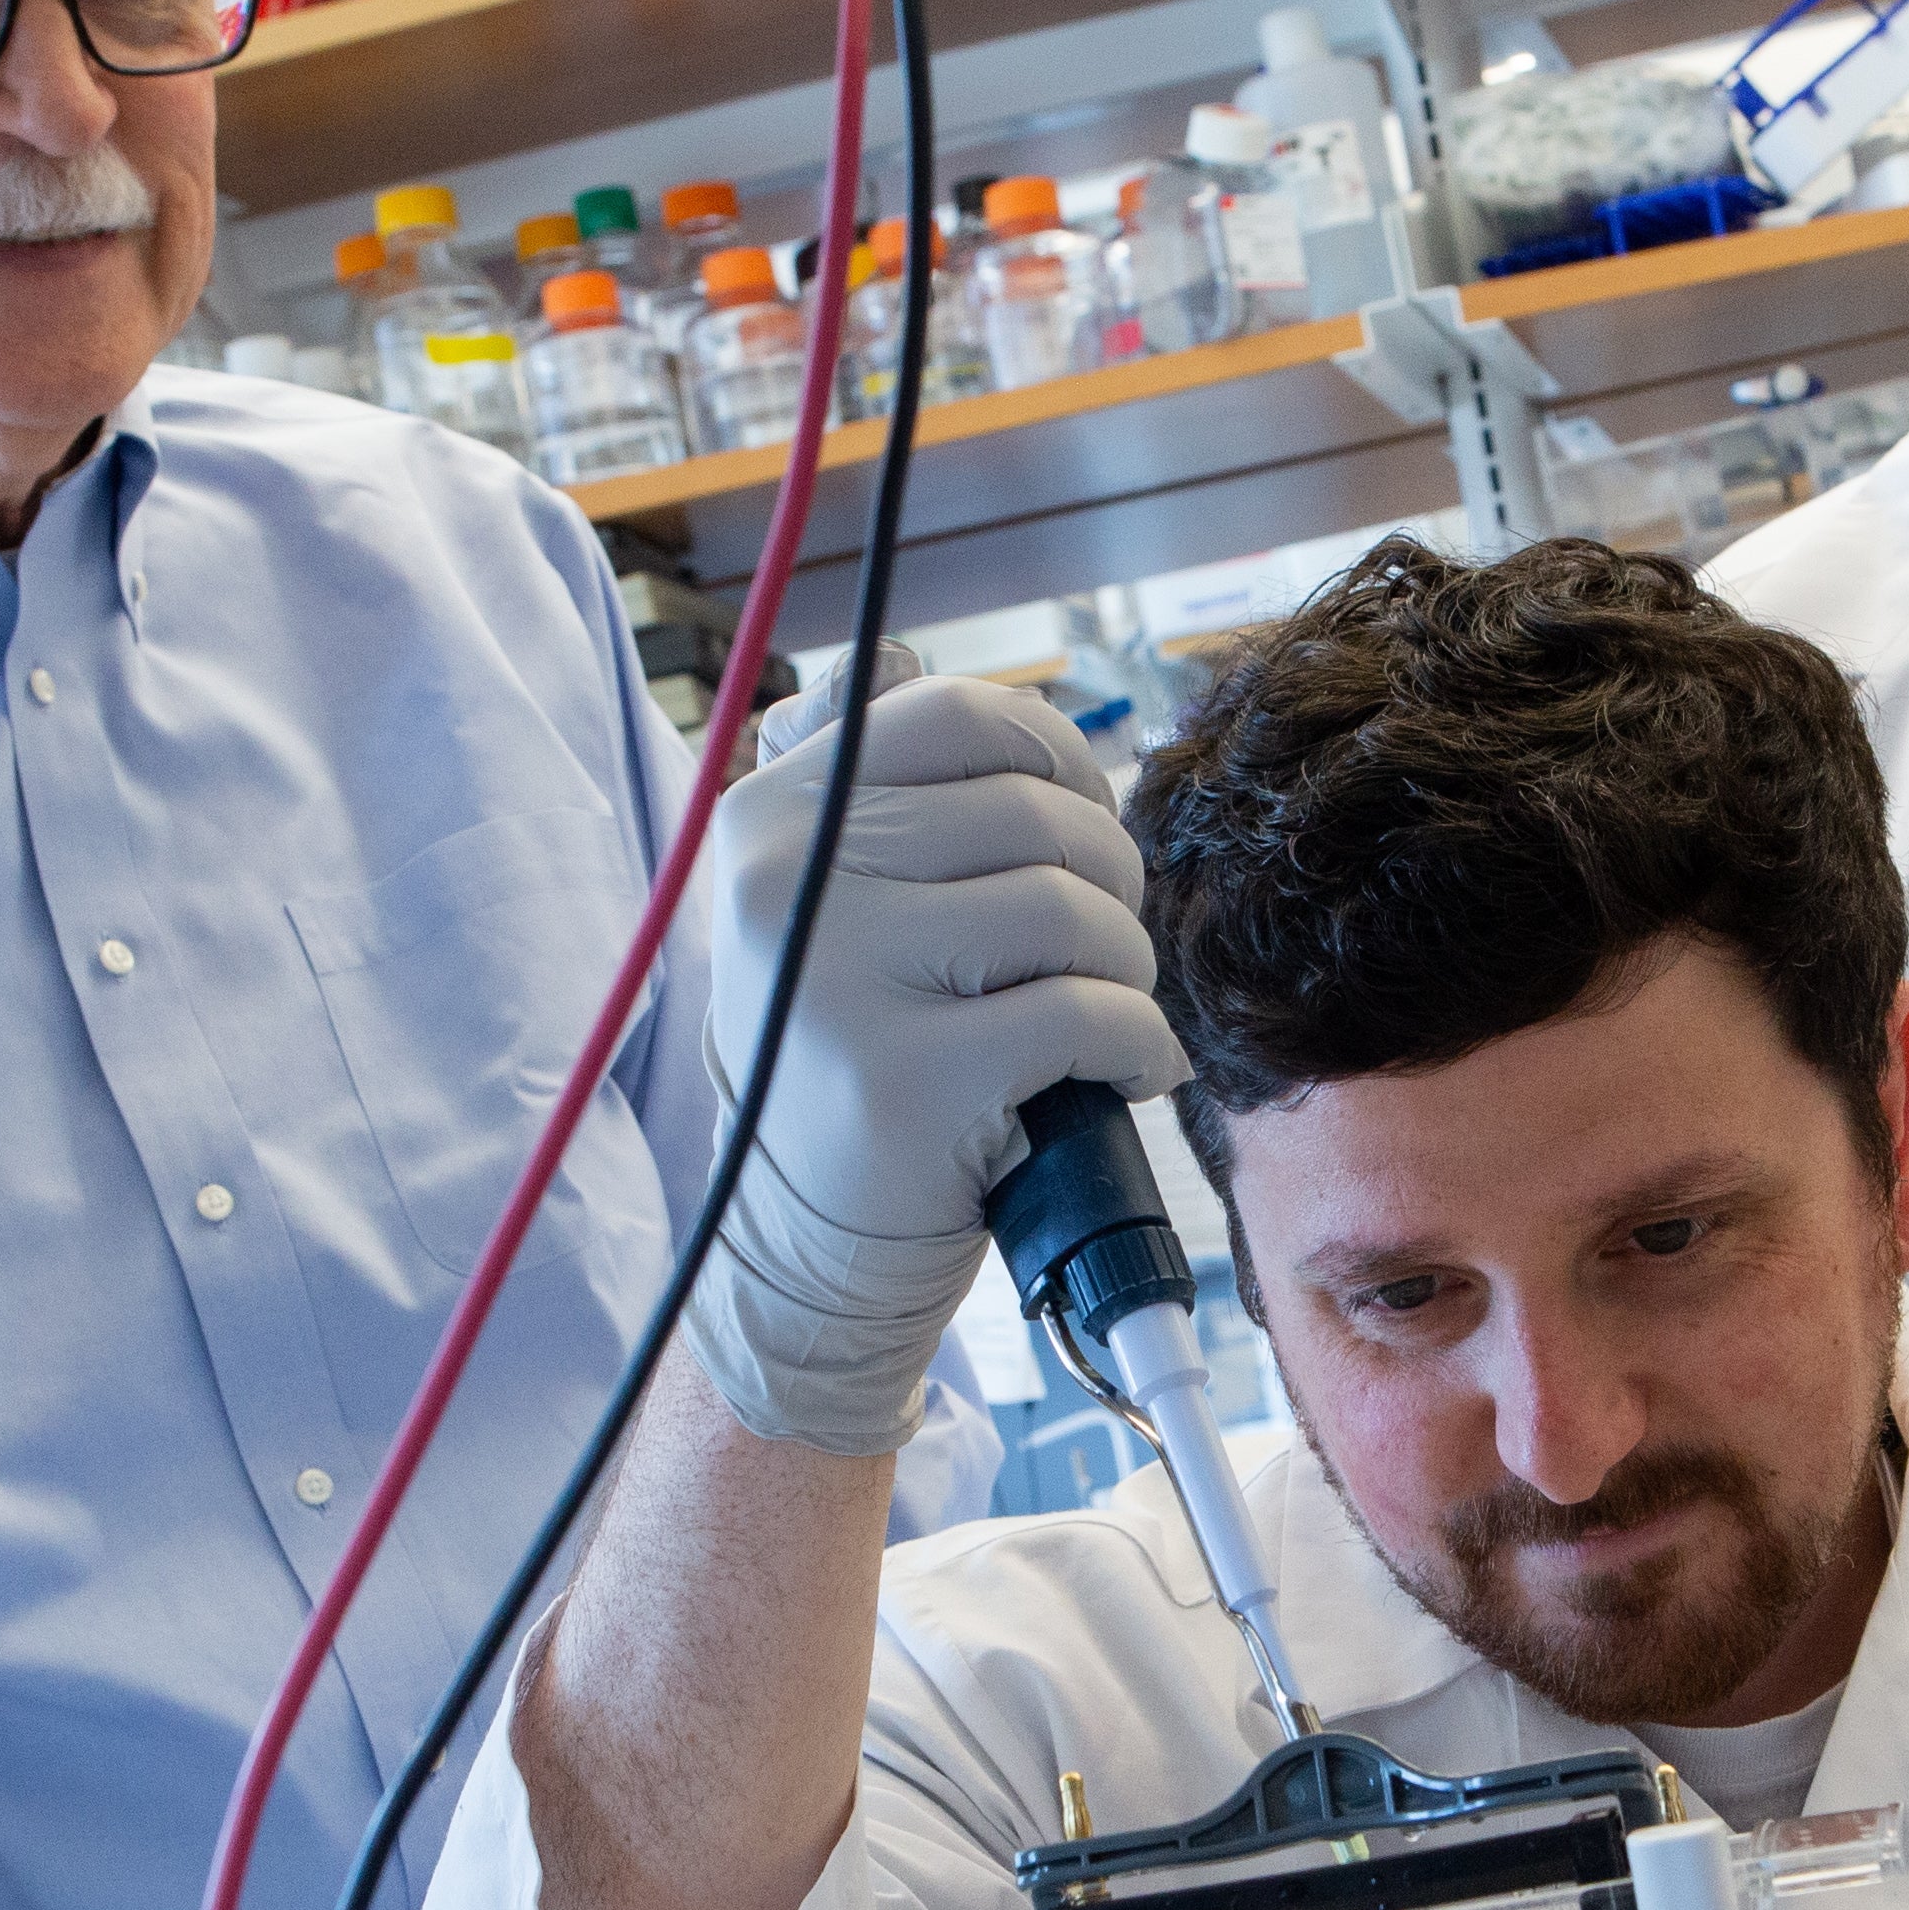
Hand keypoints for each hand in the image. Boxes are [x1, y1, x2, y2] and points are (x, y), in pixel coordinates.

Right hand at [684, 671, 1185, 1455]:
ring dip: (1127, 964)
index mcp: (770, 818)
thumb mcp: (810, 905)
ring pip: (1070, 911)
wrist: (801, 1250)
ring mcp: (840, 980)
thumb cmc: (842, 1061)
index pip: (958, 718)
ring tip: (1109, 1007)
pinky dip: (1138, 1043)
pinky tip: (1125, 1070)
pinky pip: (1086, 1015)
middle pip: (1033, 816)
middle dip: (1109, 878)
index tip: (1086, 821)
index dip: (1059, 757)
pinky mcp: (906, 1079)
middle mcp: (789, 884)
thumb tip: (893, 659)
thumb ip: (849, 784)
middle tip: (1107, 942)